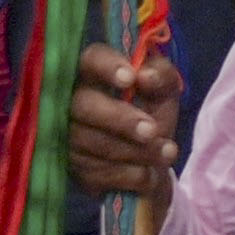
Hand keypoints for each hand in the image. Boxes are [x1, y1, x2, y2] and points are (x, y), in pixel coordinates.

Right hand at [61, 44, 177, 201]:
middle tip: (151, 130)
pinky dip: (128, 175)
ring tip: (166, 153)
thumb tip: (145, 76)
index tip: (130, 78)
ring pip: (91, 142)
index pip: (91, 60)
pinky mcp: (72, 167)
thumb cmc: (152, 110)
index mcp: (95, 71)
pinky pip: (96, 172)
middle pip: (83, 106)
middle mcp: (72, 100)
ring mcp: (67, 135)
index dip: (107, 67)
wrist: (150, 157)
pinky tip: (151, 175)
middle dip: (120, 119)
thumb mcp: (165, 90)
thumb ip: (161, 75)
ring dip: (133, 151)